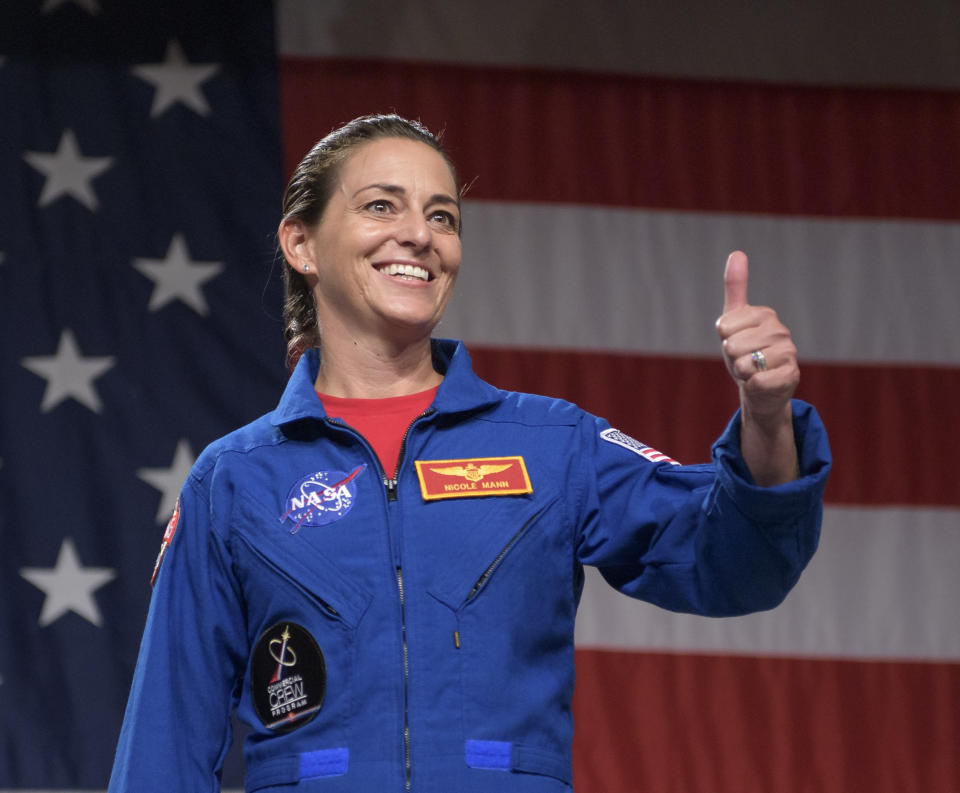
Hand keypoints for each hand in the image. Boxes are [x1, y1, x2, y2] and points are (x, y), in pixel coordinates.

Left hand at [715, 251, 798, 484]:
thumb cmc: (744, 352)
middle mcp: (780, 330)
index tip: (735, 341)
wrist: (759, 387)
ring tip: (753, 371)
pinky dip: (753, 386)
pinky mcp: (791, 376)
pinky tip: (761, 382)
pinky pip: (758, 381)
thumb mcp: (733, 319)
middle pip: (733, 346)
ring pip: (745, 364)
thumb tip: (738, 252)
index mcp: (764, 314)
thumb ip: (736, 287)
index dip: (724, 340)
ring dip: (743, 373)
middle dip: (732, 359)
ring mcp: (789, 353)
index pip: (724, 327)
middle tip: (744, 360)